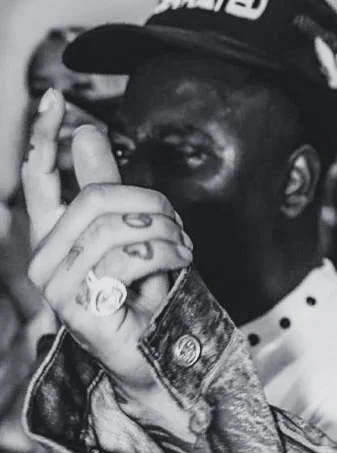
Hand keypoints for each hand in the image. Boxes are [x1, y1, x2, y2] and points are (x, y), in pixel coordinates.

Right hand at [21, 90, 192, 392]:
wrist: (157, 354)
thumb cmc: (143, 295)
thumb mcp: (131, 231)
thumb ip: (108, 186)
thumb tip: (88, 131)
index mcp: (53, 235)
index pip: (37, 178)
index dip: (42, 137)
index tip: (54, 98)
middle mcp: (45, 260)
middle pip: (93, 200)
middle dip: (148, 203)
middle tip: (178, 223)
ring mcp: (56, 286)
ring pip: (112, 227)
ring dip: (163, 231)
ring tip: (183, 246)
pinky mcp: (78, 307)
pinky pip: (124, 259)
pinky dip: (164, 254)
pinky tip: (178, 263)